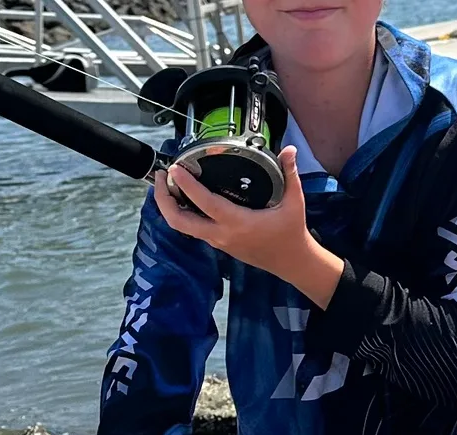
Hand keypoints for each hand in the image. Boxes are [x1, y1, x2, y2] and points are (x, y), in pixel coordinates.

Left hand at [153, 146, 343, 307]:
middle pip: (180, 222)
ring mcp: (219, 242)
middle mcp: (222, 235)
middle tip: (162, 176)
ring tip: (167, 183)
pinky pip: (194, 228)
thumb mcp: (294, 202)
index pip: (205, 203)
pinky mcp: (220, 244)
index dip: (187, 186)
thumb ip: (289, 174)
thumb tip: (289, 149)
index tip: (174, 168)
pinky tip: (184, 196)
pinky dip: (183, 212)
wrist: (292, 263)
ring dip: (170, 206)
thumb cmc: (292, 233)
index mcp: (238, 223)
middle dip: (164, 200)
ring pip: (183, 227)